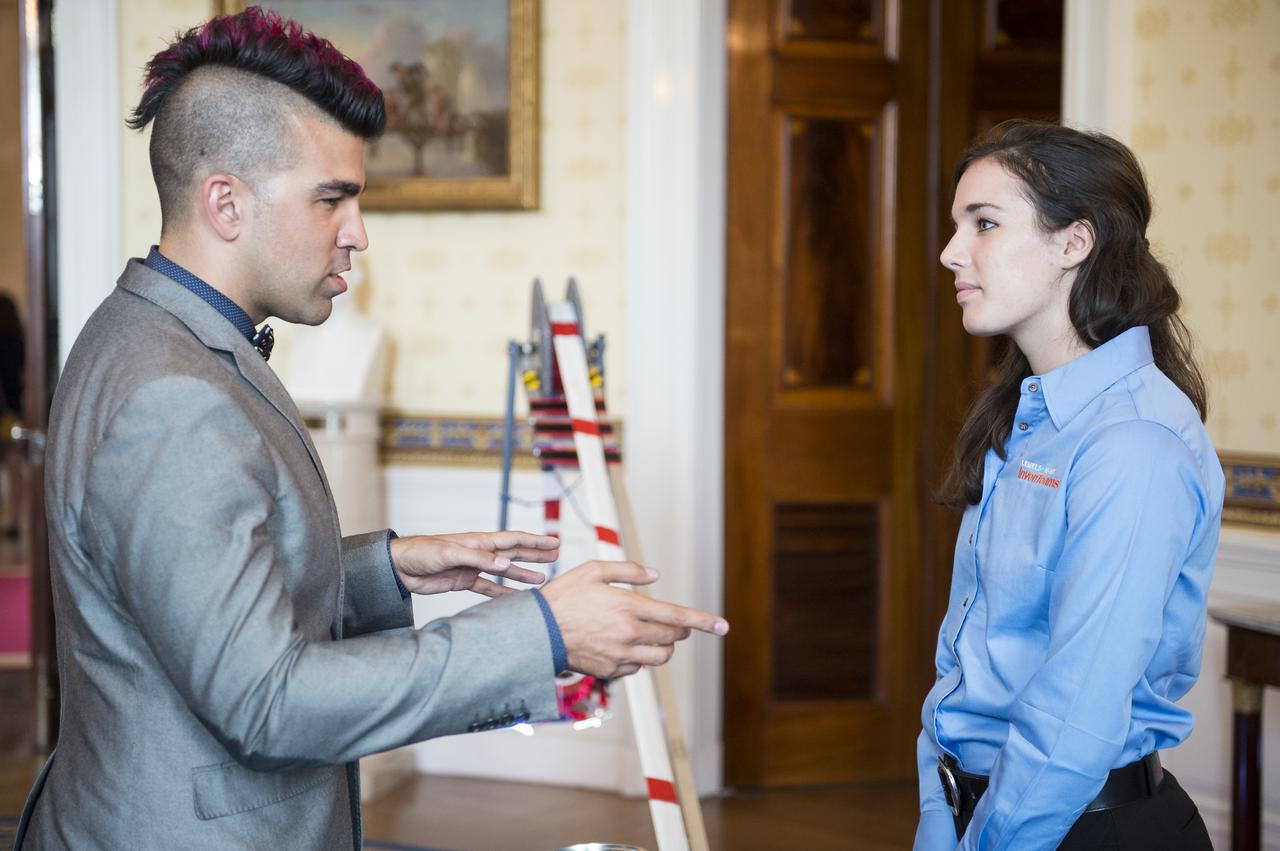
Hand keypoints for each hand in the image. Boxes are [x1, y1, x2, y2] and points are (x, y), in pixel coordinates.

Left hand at [390, 531, 558, 597]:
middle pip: (513, 552)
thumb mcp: (450, 553)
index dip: (534, 540)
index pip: (513, 539)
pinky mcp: (464, 580)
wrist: (399, 567)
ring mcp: (473, 567)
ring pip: (504, 571)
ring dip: (523, 574)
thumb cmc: (422, 552)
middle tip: (556, 554)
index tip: (553, 541)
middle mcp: (480, 552)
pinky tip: (515, 597)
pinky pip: (489, 587)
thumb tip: (506, 562)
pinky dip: (503, 592)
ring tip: (542, 579)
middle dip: (535, 554)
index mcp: (479, 541)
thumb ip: (479, 558)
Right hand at [540, 560, 728, 677]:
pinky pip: (638, 667)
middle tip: (670, 621)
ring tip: (649, 633)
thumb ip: (628, 571)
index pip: (677, 616)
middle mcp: (630, 634)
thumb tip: (656, 576)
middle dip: (679, 629)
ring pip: (660, 656)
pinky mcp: (611, 671)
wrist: (537, 632)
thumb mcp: (593, 570)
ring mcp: (621, 655)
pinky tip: (623, 644)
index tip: (724, 626)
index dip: (704, 621)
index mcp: (629, 607)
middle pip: (673, 637)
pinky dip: (639, 657)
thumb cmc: (564, 596)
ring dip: (663, 645)